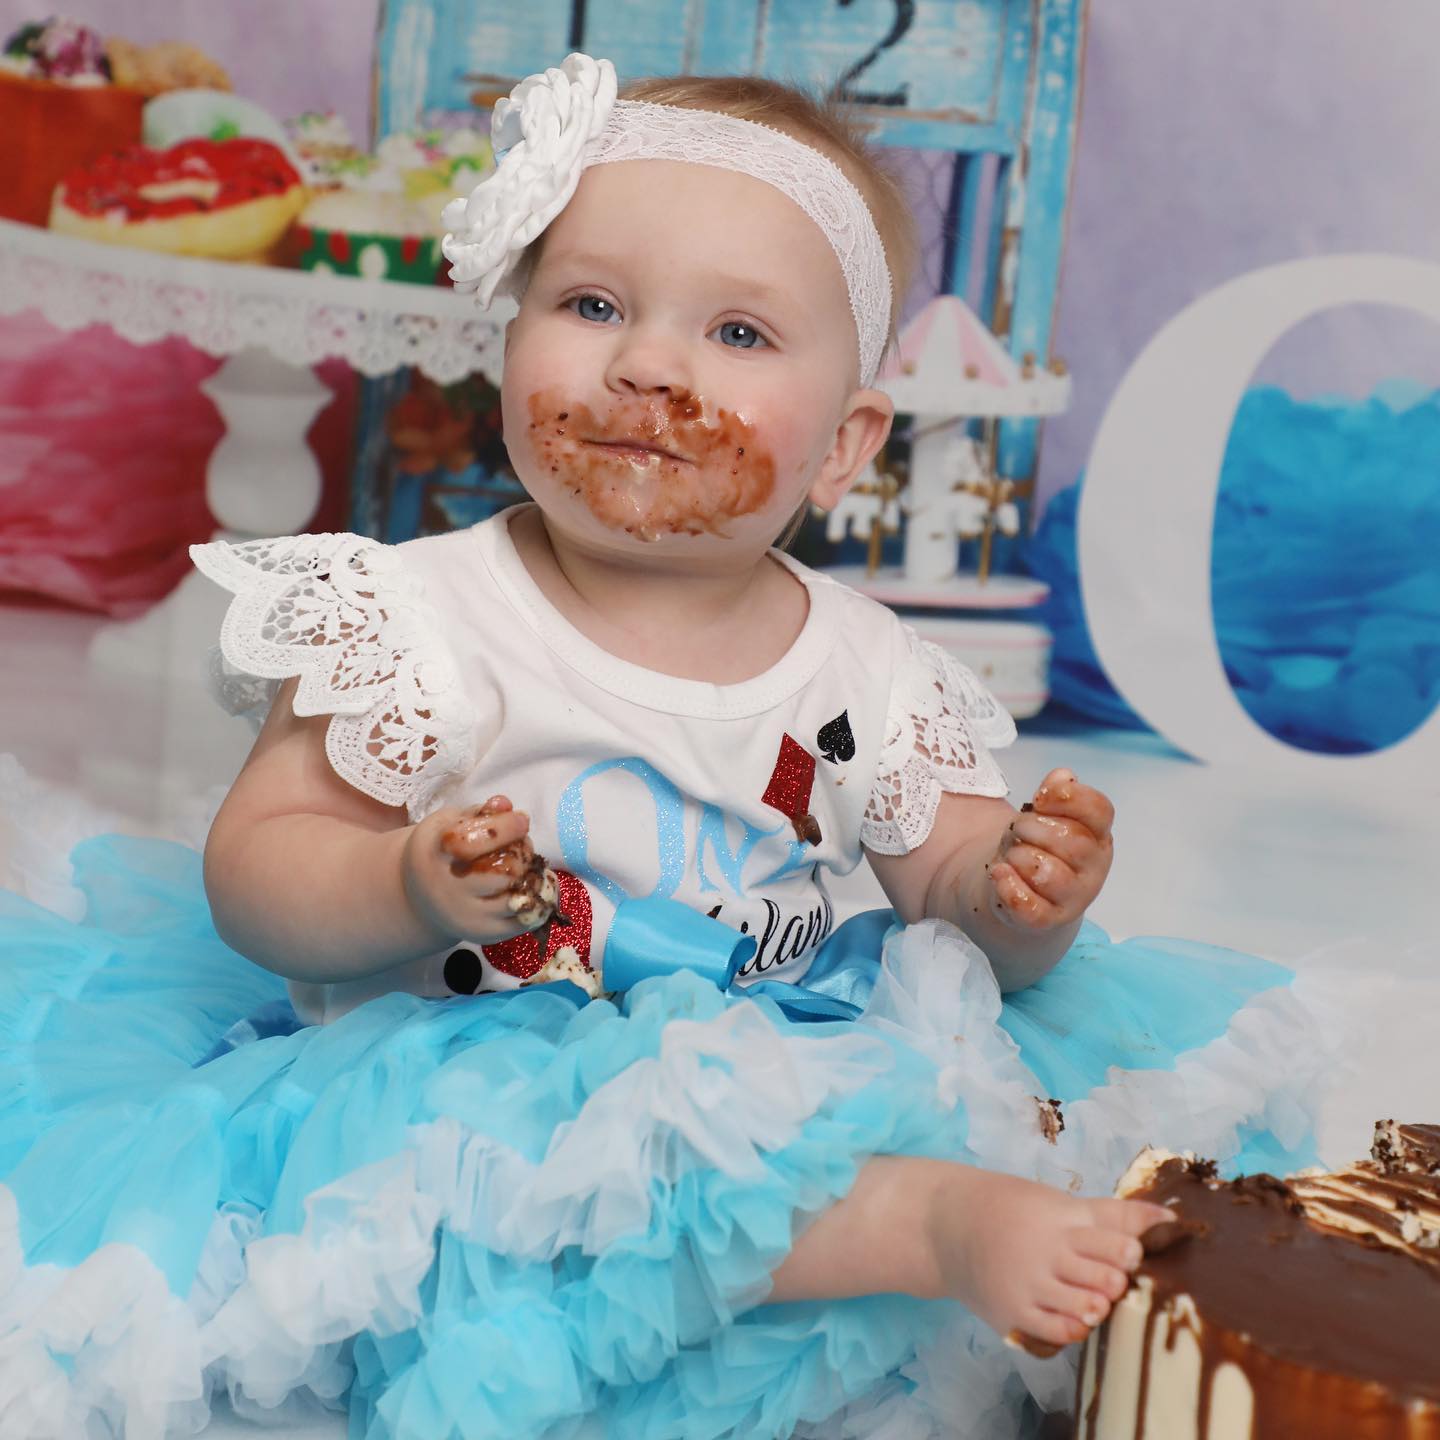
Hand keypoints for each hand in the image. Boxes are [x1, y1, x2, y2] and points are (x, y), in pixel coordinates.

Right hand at [402, 795, 551, 945]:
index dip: (507, 828)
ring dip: (532, 875)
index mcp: (436, 853)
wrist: (418, 897)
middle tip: (521, 845)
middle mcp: (447, 888)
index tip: (521, 820)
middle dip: (522, 851)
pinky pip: (524, 920)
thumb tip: (505, 805)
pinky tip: (532, 885)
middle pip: (504, 869)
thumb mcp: (449, 823)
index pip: (476, 841)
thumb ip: (479, 812)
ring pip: (518, 895)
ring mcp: (465, 915)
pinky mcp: (482, 934)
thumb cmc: (441, 852)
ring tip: (525, 865)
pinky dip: (538, 900)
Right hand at [928, 1168, 1169, 1348]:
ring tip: (1091, 1297)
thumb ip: (1114, 1213)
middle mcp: (1045, 1252)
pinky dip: (1076, 1328)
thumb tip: (1170, 1217)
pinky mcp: (1013, 1314)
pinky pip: (1060, 1332)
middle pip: (1107, 1280)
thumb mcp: (1060, 1203)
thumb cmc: (1014, 1209)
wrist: (948, 1225)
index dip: (1129, 1253)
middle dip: (1117, 1283)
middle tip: (1108, 1279)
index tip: (1125, 1254)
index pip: (1117, 1243)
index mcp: (1060, 1219)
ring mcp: (1028, 1285)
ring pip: (1087, 1310)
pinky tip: (1071, 1314)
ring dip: (1098, 1306)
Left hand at [988, 768, 1113, 929]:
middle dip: (1033, 827)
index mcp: (1097, 834)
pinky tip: (999, 872)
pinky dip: (1008, 886)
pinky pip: (1029, 906)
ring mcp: (1073, 897)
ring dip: (1019, 856)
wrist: (1018, 891)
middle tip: (1017, 828)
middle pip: (1072, 841)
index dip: (1070, 797)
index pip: (1100, 810)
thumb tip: (1063, 776)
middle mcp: (1093, 867)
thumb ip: (1053, 794)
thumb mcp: (1042, 814)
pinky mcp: (1046, 919)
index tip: (1040, 797)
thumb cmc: (1034, 845)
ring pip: (1049, 873)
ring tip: (1011, 854)